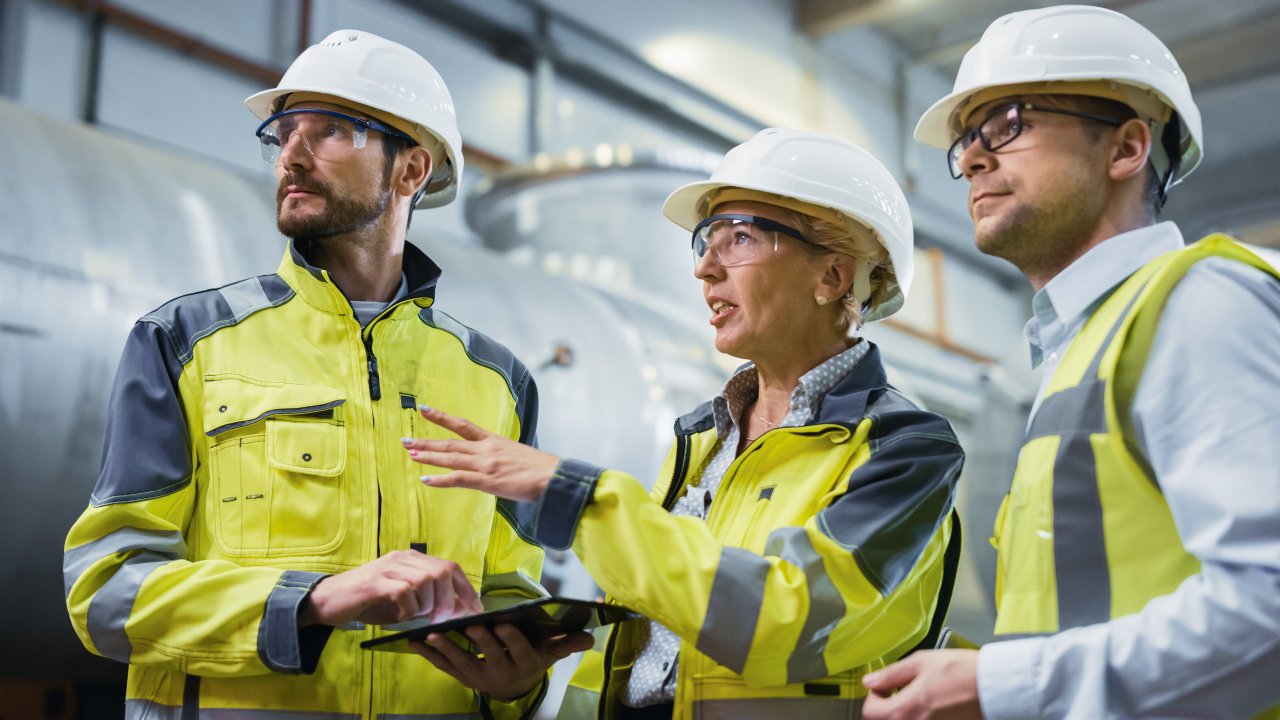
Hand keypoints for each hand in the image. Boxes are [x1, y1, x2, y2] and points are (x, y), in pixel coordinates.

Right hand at [300, 550, 482, 626]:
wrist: (327, 601)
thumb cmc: (368, 602)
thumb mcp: (403, 600)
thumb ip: (427, 600)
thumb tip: (457, 611)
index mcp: (412, 559)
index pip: (450, 567)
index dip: (466, 589)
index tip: (475, 611)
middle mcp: (402, 558)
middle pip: (442, 572)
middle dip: (450, 600)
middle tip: (443, 620)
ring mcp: (388, 567)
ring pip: (426, 580)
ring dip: (428, 605)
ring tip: (417, 617)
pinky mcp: (375, 582)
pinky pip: (404, 591)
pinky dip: (409, 608)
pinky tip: (401, 616)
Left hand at [402, 405, 559, 501]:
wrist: (554, 477)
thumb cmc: (542, 470)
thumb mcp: (518, 456)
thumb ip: (502, 457)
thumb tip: (496, 463)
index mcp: (494, 441)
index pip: (463, 426)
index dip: (442, 418)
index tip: (424, 410)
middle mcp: (486, 449)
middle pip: (450, 443)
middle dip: (426, 441)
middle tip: (405, 440)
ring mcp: (485, 464)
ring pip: (450, 458)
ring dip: (428, 456)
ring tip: (410, 453)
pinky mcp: (487, 480)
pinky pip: (458, 478)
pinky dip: (440, 480)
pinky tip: (425, 480)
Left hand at [410, 623, 593, 700]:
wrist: (514, 687)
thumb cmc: (534, 660)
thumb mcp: (552, 653)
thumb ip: (569, 643)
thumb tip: (592, 634)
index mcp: (524, 663)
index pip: (519, 651)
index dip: (510, 639)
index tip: (501, 623)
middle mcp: (501, 672)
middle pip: (489, 656)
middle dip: (478, 641)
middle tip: (468, 625)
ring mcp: (479, 676)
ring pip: (461, 663)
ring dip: (446, 649)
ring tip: (431, 636)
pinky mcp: (462, 677)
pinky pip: (444, 667)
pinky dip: (429, 656)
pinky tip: (414, 643)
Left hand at [862, 650, 982, 719]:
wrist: (995, 687)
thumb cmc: (963, 672)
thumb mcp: (921, 662)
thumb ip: (891, 674)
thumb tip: (870, 681)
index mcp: (905, 709)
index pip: (870, 712)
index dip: (873, 696)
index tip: (884, 686)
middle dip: (887, 707)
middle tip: (899, 692)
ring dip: (904, 713)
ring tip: (919, 698)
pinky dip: (921, 717)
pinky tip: (933, 705)